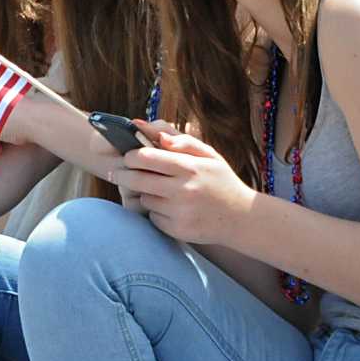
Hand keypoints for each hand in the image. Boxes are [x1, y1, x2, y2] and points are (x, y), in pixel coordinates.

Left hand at [116, 121, 256, 245]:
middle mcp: (183, 190)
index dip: (131, 155)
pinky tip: (170, 208)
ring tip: (158, 190)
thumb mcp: (209, 155)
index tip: (128, 156)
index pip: (146, 158)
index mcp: (190, 167)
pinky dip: (156, 212)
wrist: (242, 218)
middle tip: (117, 172)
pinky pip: (153, 217)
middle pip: (136, 180)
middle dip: (123, 175)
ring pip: (144, 199)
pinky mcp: (177, 230)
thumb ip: (182, 141)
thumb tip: (152, 130)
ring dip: (145, 194)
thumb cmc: (222, 181)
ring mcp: (180, 212)